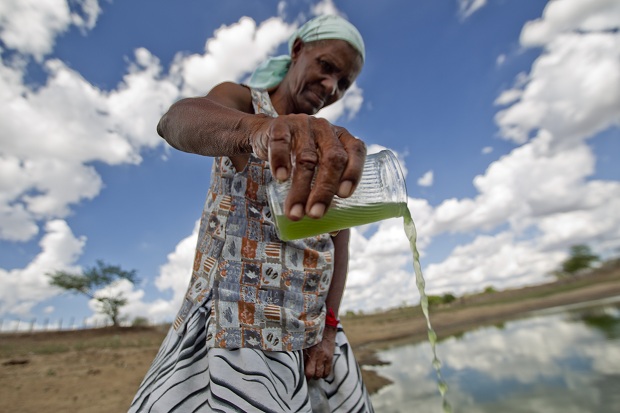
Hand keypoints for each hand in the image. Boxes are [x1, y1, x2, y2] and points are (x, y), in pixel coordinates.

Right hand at [251, 114, 365, 220]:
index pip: (356, 151)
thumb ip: (325, 193)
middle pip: (332, 158)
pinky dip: (280, 161)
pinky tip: (280, 178)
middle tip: (316, 214)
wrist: (266, 136)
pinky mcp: (280, 125)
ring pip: (306, 157)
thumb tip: (336, 229)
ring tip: (295, 213)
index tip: (344, 196)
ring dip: (300, 188)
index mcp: (342, 138)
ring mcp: (304, 125)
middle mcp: (326, 129)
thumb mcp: (316, 171)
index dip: (354, 172)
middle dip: (325, 189)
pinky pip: (281, 142)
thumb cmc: (299, 159)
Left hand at [304, 326, 336, 379]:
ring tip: (314, 373)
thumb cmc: (311, 335)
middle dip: (311, 377)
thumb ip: (302, 355)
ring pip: (322, 374)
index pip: (309, 372)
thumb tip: (298, 366)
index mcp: (311, 353)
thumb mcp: (304, 343)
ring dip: (318, 375)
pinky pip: (328, 371)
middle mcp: (320, 357)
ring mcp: (326, 357)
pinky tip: (320, 371)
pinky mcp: (331, 357)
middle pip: (316, 374)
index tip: (302, 379)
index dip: (305, 378)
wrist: (326, 328)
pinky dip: (324, 374)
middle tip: (308, 375)